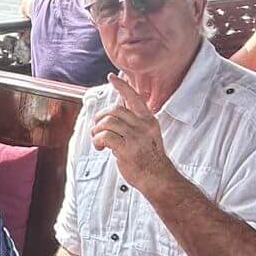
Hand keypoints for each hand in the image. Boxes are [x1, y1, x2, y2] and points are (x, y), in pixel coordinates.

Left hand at [90, 74, 176, 195]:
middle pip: (114, 110)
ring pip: (107, 122)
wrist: (158, 178)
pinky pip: (105, 136)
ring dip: (97, 131)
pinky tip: (100, 147)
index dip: (122, 86)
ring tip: (98, 140)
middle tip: (98, 128)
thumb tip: (119, 106)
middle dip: (100, 117)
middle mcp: (143, 126)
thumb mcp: (146, 134)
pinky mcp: (127, 149)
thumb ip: (133, 121)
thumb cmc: (149, 157)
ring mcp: (135, 137)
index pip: (134, 97)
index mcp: (148, 120)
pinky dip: (97, 141)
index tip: (113, 77)